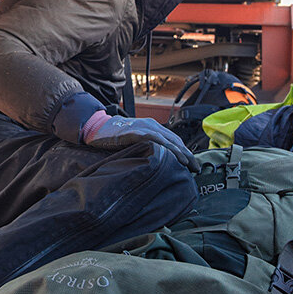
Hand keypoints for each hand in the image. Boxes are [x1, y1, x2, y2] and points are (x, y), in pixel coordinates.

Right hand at [83, 113, 199, 171]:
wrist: (97, 129)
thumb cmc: (115, 138)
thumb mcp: (136, 143)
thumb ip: (148, 149)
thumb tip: (160, 166)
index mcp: (153, 127)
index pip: (174, 140)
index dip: (185, 152)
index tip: (193, 165)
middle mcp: (152, 125)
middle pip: (175, 140)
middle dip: (187, 154)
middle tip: (195, 168)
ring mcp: (144, 127)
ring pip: (167, 139)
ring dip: (179, 152)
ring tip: (187, 164)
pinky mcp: (135, 131)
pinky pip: (153, 138)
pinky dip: (164, 146)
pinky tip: (171, 154)